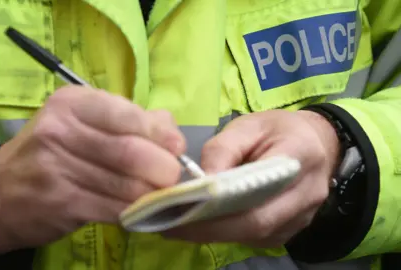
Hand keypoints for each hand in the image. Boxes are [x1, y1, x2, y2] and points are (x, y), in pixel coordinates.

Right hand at [0, 86, 184, 259]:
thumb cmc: (49, 152)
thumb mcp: (80, 123)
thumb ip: (127, 119)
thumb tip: (170, 129)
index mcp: (71, 104)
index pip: (126, 114)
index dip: (159, 133)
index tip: (177, 147)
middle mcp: (60, 131)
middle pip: (130, 152)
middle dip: (163, 167)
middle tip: (172, 176)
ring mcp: (57, 169)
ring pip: (126, 185)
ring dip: (153, 194)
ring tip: (159, 194)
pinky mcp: (61, 204)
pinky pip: (114, 209)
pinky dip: (135, 212)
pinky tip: (139, 210)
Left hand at [163, 109, 339, 247]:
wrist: (318, 143)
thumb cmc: (278, 129)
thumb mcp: (248, 125)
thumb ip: (222, 149)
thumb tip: (200, 180)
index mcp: (298, 157)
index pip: (258, 191)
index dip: (218, 208)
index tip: (180, 209)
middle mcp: (306, 193)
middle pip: (255, 223)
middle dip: (208, 228)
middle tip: (168, 224)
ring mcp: (302, 218)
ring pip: (254, 235)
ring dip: (214, 233)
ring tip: (178, 223)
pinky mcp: (292, 229)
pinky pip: (257, 238)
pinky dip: (227, 233)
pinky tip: (204, 223)